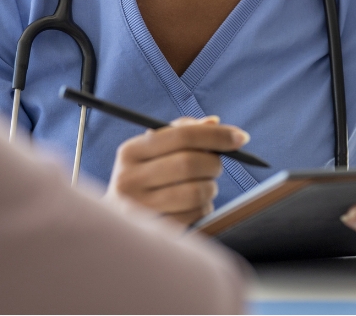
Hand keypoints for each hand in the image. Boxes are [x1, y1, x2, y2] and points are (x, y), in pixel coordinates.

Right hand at [107, 116, 249, 225]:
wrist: (115, 228)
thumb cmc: (143, 182)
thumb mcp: (151, 154)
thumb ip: (180, 133)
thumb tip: (214, 122)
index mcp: (130, 152)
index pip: (181, 135)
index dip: (216, 135)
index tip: (241, 138)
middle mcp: (129, 180)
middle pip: (190, 163)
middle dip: (214, 163)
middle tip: (216, 166)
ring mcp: (139, 209)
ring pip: (196, 192)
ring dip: (210, 189)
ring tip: (201, 188)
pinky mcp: (154, 233)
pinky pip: (195, 216)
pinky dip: (203, 209)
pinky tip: (193, 207)